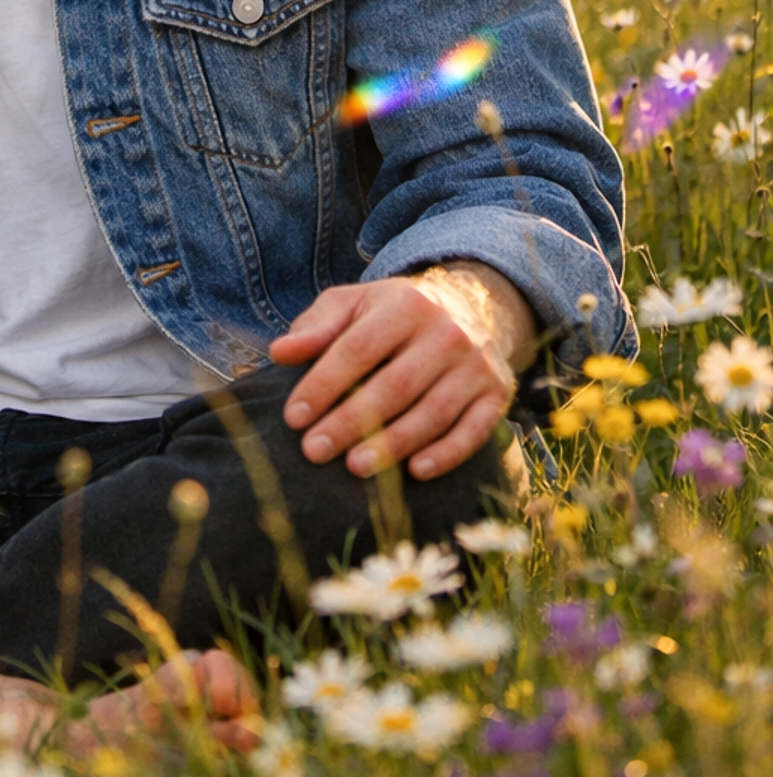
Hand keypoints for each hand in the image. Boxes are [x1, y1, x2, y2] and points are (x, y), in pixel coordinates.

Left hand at [268, 266, 534, 481]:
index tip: (293, 417)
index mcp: (405, 304)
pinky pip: (473, 431)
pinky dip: (447, 454)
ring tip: (354, 468)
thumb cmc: (394, 314)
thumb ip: (316, 326)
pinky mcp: (497, 394)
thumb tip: (280, 352)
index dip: (323, 385)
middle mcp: (446, 332)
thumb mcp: (354, 305)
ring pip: (432, 412)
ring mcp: (475, 365)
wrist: (471, 307)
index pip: (357, 349)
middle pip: (394, 386)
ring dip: (393, 445)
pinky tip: (416, 471)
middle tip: (315, 451)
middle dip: (351, 422)